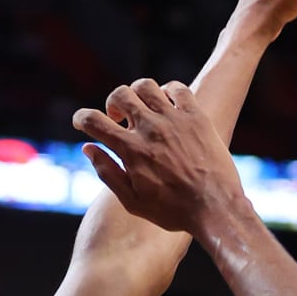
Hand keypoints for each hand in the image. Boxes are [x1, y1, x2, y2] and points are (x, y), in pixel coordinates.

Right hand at [73, 78, 248, 232]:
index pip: (93, 120)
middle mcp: (151, 129)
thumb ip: (107, 172)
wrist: (215, 208)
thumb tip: (88, 148)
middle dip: (112, 104)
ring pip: (146, 86)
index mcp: (130, 149)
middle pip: (119, 94)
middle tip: (120, 120)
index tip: (82, 122)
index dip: (81, 118)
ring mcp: (175, 120)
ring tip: (143, 110)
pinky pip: (178, 89)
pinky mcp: (197, 117)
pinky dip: (168, 92)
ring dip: (138, 94)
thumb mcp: (132, 200)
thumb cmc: (172, 210)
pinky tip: (168, 107)